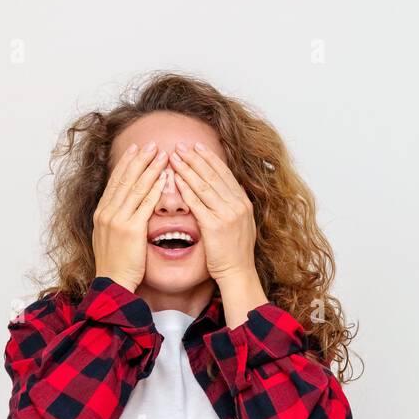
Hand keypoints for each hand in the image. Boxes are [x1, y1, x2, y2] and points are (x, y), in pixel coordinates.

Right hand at [93, 142, 168, 291]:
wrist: (112, 283)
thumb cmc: (115, 265)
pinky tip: (163, 178)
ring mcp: (118, 220)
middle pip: (125, 179)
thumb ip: (115, 220)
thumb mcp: (109, 238)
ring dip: (149, 169)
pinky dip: (154, 189)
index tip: (136, 150)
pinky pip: (144, 204)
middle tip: (152, 144)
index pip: (115, 182)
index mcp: (101, 213)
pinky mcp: (131, 229)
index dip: (127, 164)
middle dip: (139, 160)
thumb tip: (123, 208)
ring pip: (135, 187)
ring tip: (161, 154)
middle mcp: (107, 212)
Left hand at [168, 141, 256, 284]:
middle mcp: (236, 205)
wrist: (238, 273)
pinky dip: (186, 189)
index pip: (224, 174)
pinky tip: (176, 179)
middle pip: (213, 175)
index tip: (197, 147)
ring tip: (174, 157)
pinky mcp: (214, 226)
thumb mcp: (243, 224)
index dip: (209, 159)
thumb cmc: (236, 253)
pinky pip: (197, 203)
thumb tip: (235, 189)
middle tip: (181, 145)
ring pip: (204, 185)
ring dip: (187, 169)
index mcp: (243, 203)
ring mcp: (226, 215)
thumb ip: (237, 205)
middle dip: (195, 158)